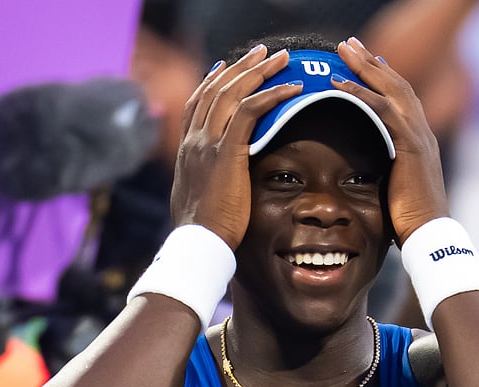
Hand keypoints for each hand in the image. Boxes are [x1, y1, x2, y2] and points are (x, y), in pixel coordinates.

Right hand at [170, 46, 299, 249]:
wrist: (197, 242)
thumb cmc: (203, 231)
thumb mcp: (198, 199)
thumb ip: (205, 183)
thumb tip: (213, 186)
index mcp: (186, 150)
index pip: (196, 104)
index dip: (211, 82)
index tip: (225, 67)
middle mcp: (194, 140)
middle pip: (215, 89)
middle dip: (240, 67)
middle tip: (262, 52)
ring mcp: (207, 144)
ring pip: (232, 93)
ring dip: (259, 71)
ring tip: (281, 58)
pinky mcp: (227, 152)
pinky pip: (251, 111)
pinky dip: (272, 94)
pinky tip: (292, 87)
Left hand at [332, 37, 449, 244]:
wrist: (429, 234)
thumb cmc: (408, 220)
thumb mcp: (393, 188)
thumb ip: (382, 170)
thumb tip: (362, 171)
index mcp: (418, 139)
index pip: (400, 98)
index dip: (382, 78)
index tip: (365, 61)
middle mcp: (421, 131)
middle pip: (396, 84)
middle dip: (372, 61)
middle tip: (350, 43)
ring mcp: (418, 135)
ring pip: (391, 89)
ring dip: (365, 66)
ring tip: (344, 50)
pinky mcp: (410, 145)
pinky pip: (382, 110)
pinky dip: (360, 94)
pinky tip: (340, 84)